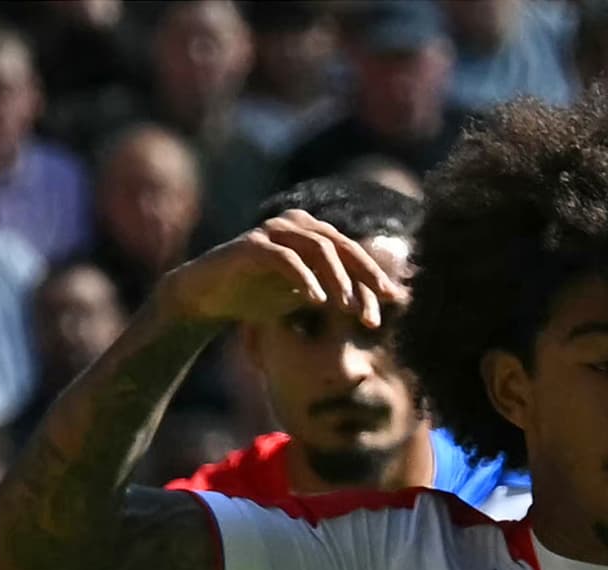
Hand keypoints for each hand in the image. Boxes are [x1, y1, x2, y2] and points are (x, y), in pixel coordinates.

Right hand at [156, 210, 403, 332]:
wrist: (210, 298)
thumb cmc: (262, 296)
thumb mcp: (311, 295)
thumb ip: (346, 292)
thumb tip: (397, 298)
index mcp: (312, 232)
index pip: (352, 252)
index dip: (374, 276)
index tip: (395, 301)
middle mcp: (294, 223)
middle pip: (341, 246)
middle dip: (363, 277)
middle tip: (379, 306)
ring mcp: (271, 231)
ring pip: (317, 249)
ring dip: (337, 279)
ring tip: (347, 309)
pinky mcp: (250, 245)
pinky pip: (285, 259)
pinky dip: (304, 279)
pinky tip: (318, 301)